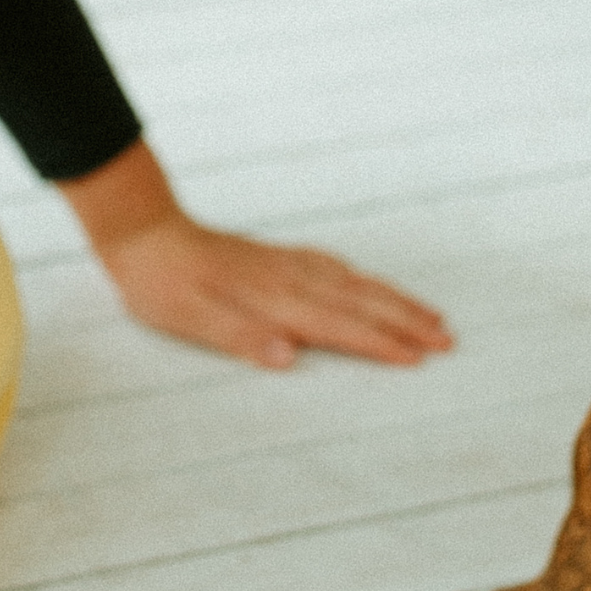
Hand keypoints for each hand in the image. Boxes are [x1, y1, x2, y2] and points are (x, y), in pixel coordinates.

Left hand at [57, 142, 452, 369]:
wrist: (141, 231)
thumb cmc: (161, 283)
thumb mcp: (191, 320)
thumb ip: (241, 337)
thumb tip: (288, 355)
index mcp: (273, 299)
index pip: (339, 326)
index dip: (380, 343)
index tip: (420, 358)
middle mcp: (287, 278)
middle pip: (359, 301)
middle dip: (405, 320)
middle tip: (448, 338)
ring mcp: (284, 263)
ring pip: (353, 281)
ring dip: (393, 299)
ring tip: (429, 314)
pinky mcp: (274, 257)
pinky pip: (333, 266)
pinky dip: (362, 278)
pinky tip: (366, 283)